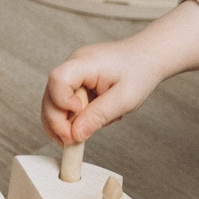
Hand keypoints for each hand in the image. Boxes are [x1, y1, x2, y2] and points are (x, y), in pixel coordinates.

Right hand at [42, 1, 198, 145]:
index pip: (58, 79)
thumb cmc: (140, 71)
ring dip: (63, 123)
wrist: (148, 57)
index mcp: (85, 62)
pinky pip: (64, 103)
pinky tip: (83, 128)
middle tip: (73, 141)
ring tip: (77, 139)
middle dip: (58, 121)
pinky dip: (71, 118)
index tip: (78, 115)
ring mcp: (73, 75)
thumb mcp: (125, 99)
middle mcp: (73, 66)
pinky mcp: (76, 83)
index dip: (61, 101)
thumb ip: (98, 116)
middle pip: (50, 95)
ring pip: (54, 102)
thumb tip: (75, 134)